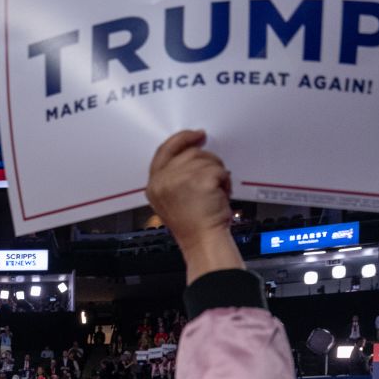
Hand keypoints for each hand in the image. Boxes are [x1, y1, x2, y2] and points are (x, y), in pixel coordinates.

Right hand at [145, 130, 241, 279]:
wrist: (203, 242)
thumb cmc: (193, 226)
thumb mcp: (171, 199)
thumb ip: (173, 176)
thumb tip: (191, 154)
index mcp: (154, 185)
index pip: (165, 150)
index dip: (182, 139)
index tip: (196, 136)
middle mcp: (163, 180)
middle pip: (189, 153)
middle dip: (206, 162)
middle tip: (213, 177)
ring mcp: (180, 178)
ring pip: (206, 159)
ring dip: (217, 172)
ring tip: (215, 192)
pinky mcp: (200, 179)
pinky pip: (219, 169)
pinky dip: (225, 181)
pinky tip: (220, 195)